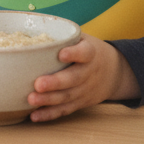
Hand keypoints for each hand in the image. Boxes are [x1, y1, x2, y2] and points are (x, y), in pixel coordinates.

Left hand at [26, 34, 140, 121]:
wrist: (114, 71)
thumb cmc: (88, 51)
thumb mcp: (83, 39)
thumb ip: (63, 37)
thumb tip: (29, 27)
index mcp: (90, 53)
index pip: (85, 53)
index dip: (74, 54)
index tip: (62, 54)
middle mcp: (89, 72)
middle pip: (74, 79)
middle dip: (55, 83)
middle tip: (38, 84)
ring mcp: (85, 90)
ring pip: (67, 97)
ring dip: (49, 100)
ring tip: (31, 100)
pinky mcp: (80, 102)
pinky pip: (65, 110)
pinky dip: (50, 114)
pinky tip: (35, 116)